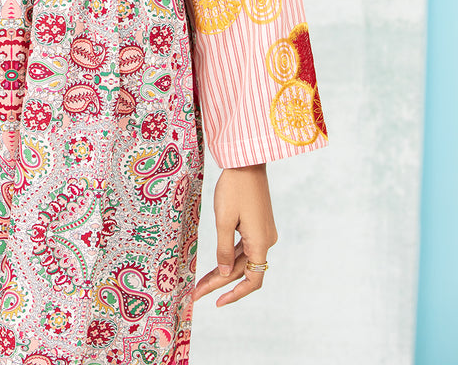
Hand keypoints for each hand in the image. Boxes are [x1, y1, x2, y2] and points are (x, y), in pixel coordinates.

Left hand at [193, 163, 277, 306]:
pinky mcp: (258, 223)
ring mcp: (263, 232)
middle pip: (244, 270)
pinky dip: (230, 256)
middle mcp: (266, 240)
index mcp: (260, 243)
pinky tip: (217, 262)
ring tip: (201, 282)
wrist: (246, 162)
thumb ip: (224, 250)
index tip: (216, 302)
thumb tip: (225, 274)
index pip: (253, 281)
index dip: (235, 295)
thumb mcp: (224, 220)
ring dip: (224, 270)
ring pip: (243, 259)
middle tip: (197, 292)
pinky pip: (245, 246)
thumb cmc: (234, 188)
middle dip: (220, 282)